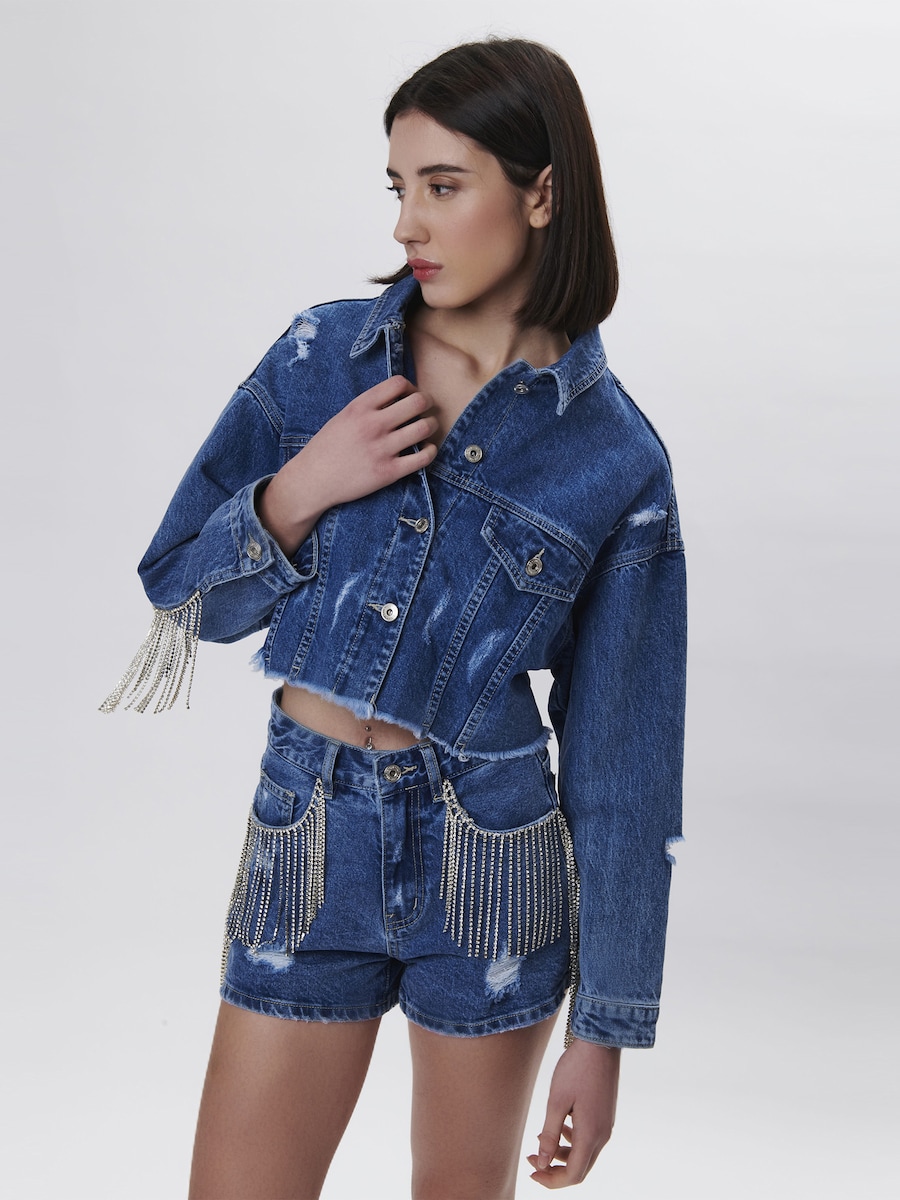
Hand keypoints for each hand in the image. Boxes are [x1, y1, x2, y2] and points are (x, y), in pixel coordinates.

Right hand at [258, 376, 437, 556]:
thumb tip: (398, 397)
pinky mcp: (389, 472)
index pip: (398, 383)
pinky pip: (424, 457)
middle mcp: (373, 424)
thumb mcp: (343, 417)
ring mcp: (382, 449)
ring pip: (425, 427)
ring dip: (432, 426)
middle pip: (418, 402)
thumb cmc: (327, 448)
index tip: (410, 397)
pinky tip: (426, 450)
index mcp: (360, 406)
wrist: (312, 480)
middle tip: (426, 411)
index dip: (411, 387)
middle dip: (427, 403)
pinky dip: (431, 451)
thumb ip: (369, 406)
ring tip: (427, 429)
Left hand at [526, 1039, 619, 1188]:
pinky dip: (572, 1140)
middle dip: (555, 1169)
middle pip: (580, 1168)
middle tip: (533, 1159)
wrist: (600, 1044)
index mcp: (591, 1135)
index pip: (574, 1175)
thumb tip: (542, 1164)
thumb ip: (550, 1135)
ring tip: (541, 1139)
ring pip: (585, 1154)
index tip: (532, 1172)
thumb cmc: (576, 1069)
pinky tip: (560, 1126)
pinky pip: (589, 1139)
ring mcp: (606, 1125)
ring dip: (563, 1154)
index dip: (552, 1180)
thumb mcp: (557, 1101)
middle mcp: (602, 1135)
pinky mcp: (605, 1115)